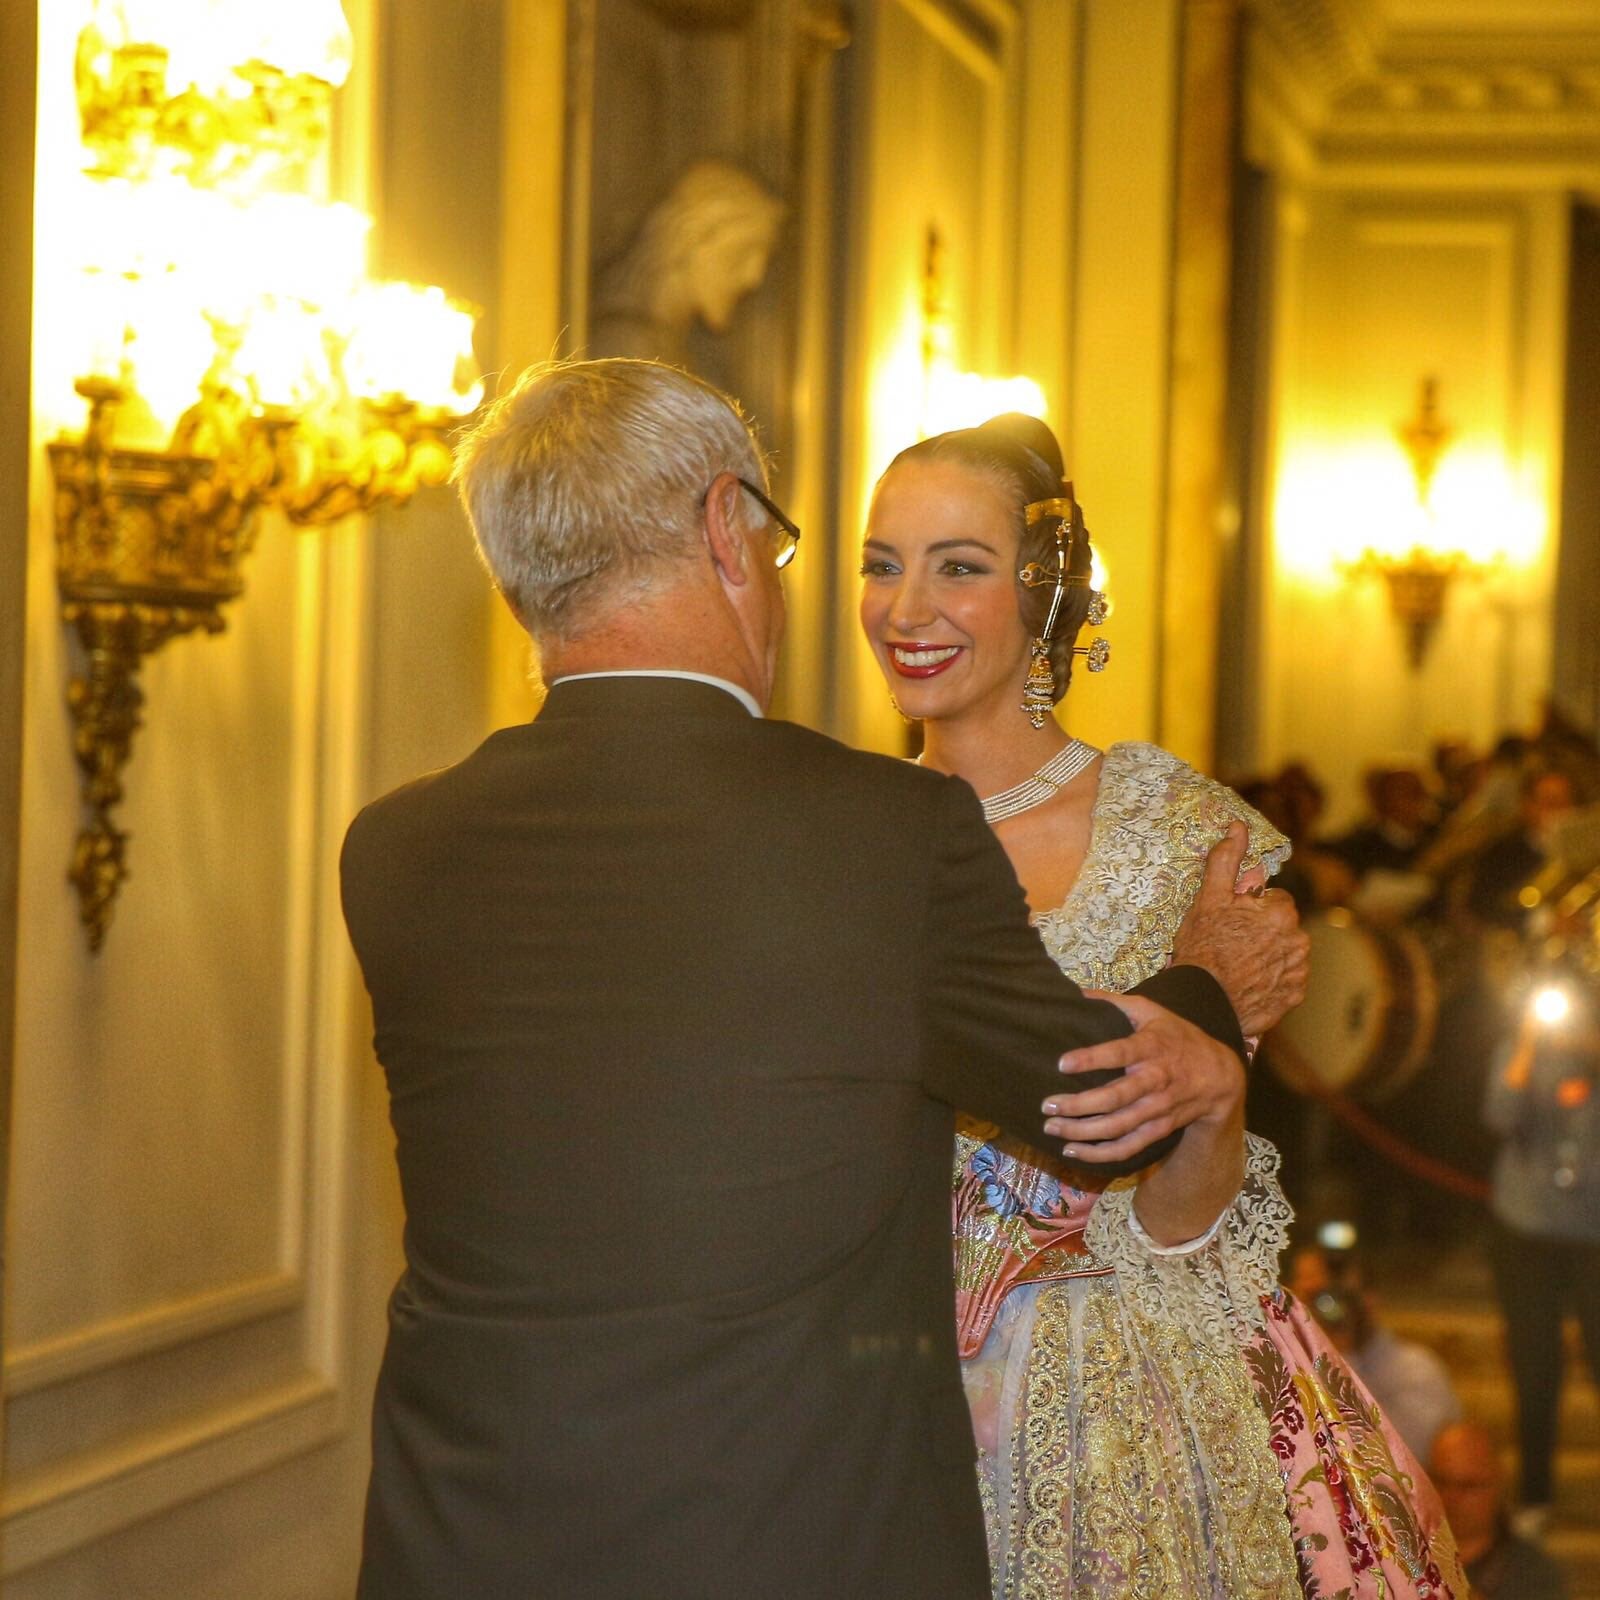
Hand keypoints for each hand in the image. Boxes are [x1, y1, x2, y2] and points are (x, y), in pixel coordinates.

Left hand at [1039, 992, 1244, 1164]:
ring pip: (1119, 1127)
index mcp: (1151, 1047)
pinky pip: (1130, 1147)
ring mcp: (1159, 1108)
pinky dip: (1102, 1154)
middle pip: (1116, 1098)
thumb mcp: (1152, 1011)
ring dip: (1083, 1131)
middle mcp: (1155, 1080)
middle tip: (1047, 1105)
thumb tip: (1076, 992)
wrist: (1220, 1076)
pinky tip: (1074, 1151)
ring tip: (1052, 1128)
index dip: (1091, 1059)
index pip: (1120, 1053)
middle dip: (1079, 1104)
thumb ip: (1114, 1002)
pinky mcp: (1160, 1129)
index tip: (1062, 1063)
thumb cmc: (1178, 1037)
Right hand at [1170, 821, 1309, 1034]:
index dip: (1249, 909)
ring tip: (1237, 967)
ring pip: (1284, 953)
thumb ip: (1227, 860)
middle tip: (1230, 945)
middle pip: (1280, 927)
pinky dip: (1271, 981)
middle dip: (1261, 932)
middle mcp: (1299, 941)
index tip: (1231, 922)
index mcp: (1282, 912)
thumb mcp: (1209, 899)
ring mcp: (1299, 972)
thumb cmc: (1204, 948)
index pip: (1273, 900)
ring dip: (1268, 956)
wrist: (1202, 1002)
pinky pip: (1285, 981)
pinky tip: (1247, 984)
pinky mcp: (1294, 997)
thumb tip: (1237, 826)